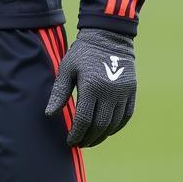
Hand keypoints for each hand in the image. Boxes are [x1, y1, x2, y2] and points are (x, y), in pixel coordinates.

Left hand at [45, 28, 135, 147]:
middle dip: (88, 138)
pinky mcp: (132, 91)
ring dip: (102, 136)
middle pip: (100, 126)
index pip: (84, 120)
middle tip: (79, 144)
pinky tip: (106, 131)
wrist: (108, 37)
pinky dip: (116, 127)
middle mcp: (110, 92)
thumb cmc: (83, 53)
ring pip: (114, 124)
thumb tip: (50, 115)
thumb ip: (59, 93)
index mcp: (91, 86)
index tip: (70, 141)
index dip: (76, 134)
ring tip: (91, 140)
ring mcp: (123, 93)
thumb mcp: (67, 69)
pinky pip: (126, 116)